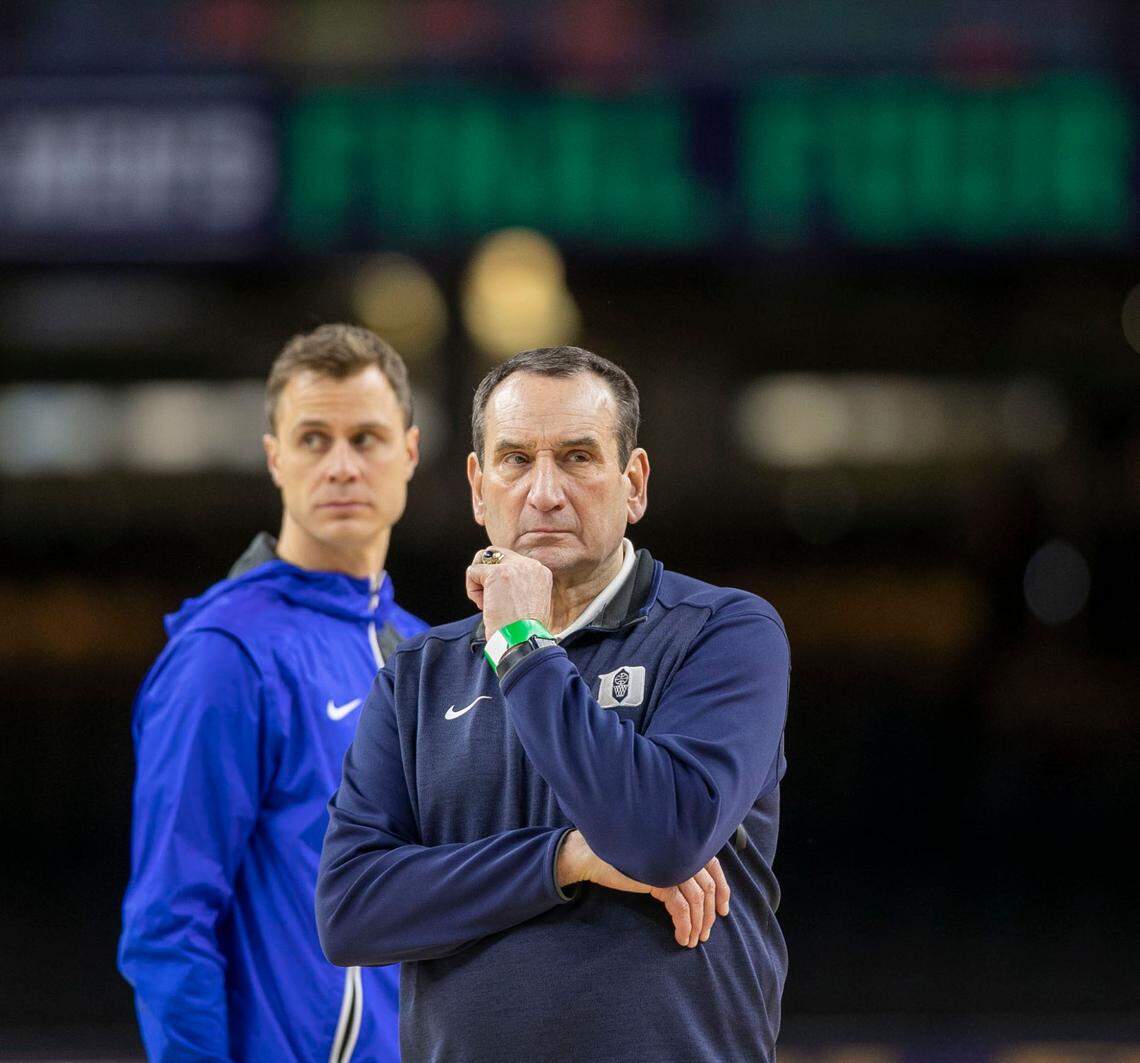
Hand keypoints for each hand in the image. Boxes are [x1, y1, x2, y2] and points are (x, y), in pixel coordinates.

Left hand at [466, 547, 553, 634]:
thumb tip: (495, 579)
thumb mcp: (530, 602)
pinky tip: (482, 605)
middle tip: (489, 598)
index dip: (500, 580)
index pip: (512, 562)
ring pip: (482, 560)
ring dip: (479, 581)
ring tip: (486, 603)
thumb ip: (519, 585)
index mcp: (541, 572)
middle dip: (486, 574)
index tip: (505, 601)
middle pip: (496, 553)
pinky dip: (472, 590)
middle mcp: (530, 565)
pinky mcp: (496, 574)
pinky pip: (472, 571)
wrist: (523, 640)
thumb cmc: (524, 631)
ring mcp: (514, 567)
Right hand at [556, 830, 729, 947]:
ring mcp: (671, 864)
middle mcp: (681, 852)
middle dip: (709, 915)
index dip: (723, 891)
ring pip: (697, 900)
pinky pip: (681, 908)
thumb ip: (677, 867)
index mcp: (683, 844)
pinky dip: (685, 925)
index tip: (722, 911)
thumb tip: (701, 893)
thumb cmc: (626, 861)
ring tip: (692, 941)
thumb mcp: (658, 863)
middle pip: (708, 887)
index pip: (714, 867)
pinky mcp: (659, 878)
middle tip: (704, 934)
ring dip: (698, 924)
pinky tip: (681, 937)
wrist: (596, 859)